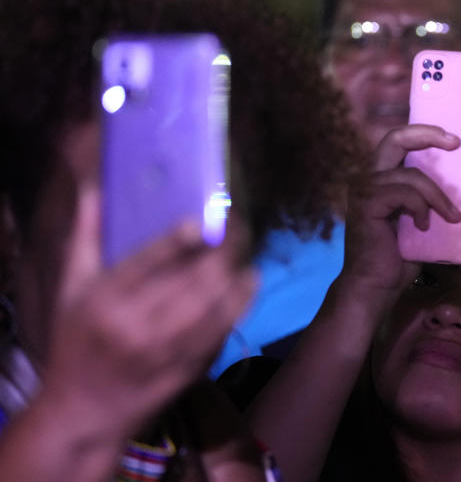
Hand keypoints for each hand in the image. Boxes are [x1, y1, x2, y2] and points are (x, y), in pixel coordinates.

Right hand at [41, 187, 255, 441]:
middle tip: (239, 229)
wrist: (81, 415)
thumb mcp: (70, 289)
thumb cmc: (75, 343)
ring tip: (247, 257)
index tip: (203, 220)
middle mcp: (135, 326)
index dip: (180, 239)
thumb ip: (85, 237)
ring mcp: (164, 353)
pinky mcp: (186, 371)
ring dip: (239, 278)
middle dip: (224, 251)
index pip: (147, 263)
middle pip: (194, 282)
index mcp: (103, 301)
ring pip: (216, 308)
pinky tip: (246, 288)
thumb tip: (95, 189)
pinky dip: (238, 308)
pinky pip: (221, 334)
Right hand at [341, 125, 460, 296]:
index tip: (453, 141)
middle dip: (427, 135)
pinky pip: (405, 194)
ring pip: (410, 175)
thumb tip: (459, 185)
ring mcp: (363, 190)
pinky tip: (422, 227)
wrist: (376, 286)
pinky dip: (421, 208)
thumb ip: (425, 198)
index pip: (397, 142)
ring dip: (436, 196)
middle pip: (395, 138)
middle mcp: (366, 178)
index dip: (423, 133)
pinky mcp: (366, 204)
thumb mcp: (417, 219)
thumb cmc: (397, 258)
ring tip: (450, 217)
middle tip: (456, 143)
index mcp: (377, 178)